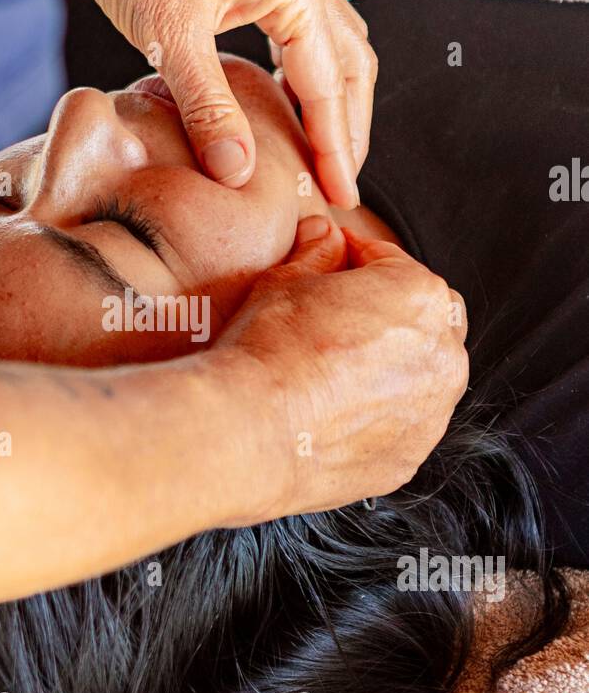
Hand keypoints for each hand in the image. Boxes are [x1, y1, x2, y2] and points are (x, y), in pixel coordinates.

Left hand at [27, 0, 375, 206]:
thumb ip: (208, 109)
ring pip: (335, 45)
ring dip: (335, 100)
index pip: (328, 87)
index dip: (334, 148)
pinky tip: (288, 99)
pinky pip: (306, 28)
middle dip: (349, 129)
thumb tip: (239, 173)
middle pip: (351, 66)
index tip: (340, 197)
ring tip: (325, 151)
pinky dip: (309, 71)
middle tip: (340, 187)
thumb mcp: (168, 39)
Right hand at [214, 217, 468, 520]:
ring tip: (337, 371)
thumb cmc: (266, 351)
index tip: (332, 266)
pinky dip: (381, 415)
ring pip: (421, 376)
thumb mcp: (284, 280)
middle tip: (340, 318)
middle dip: (390, 312)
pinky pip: (404, 426)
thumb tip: (325, 234)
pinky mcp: (411, 457)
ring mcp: (432, 412)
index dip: (355, 260)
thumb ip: (317, 251)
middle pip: (424, 318)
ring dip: (392, 366)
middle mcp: (443, 354)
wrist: (249, 432)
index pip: (391, 262)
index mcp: (419, 295)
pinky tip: (336, 412)